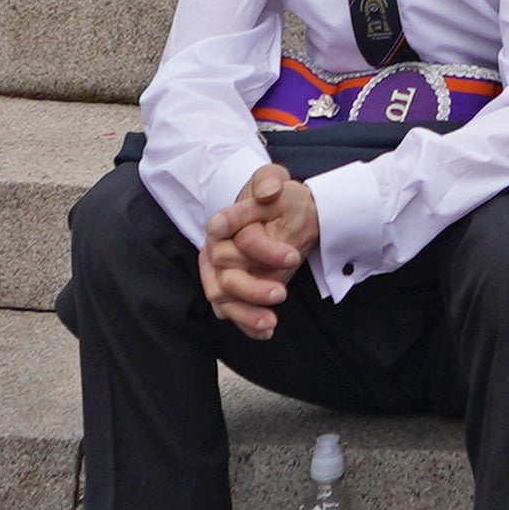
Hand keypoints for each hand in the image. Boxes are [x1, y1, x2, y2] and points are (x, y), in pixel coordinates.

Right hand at [199, 167, 321, 335]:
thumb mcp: (272, 177)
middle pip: (223, 279)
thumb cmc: (271, 195)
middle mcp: (216, 253)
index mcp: (221, 226)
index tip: (292, 257)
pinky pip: (234, 312)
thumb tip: (269, 191)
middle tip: (282, 292)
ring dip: (246, 314)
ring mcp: (223, 274)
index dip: (261, 249)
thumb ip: (268, 179)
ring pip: (224, 302)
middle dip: (252, 288)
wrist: (277, 210)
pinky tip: (267, 331)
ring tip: (271, 321)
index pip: (229, 240)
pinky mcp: (234, 290)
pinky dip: (248, 325)